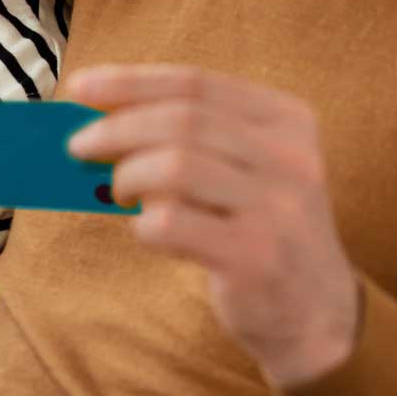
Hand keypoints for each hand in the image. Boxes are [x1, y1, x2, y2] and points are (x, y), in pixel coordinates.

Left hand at [64, 64, 363, 390]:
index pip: (196, 84)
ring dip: (128, 176)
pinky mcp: (256, 256)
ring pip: (177, 165)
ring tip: (117, 193)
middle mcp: (290, 157)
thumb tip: (100, 118)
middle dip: (116, 129)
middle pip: (182, 120)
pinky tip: (148, 232)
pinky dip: (144, 225)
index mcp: (287, 120)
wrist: (317, 313)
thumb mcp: (246, 171)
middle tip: (78, 146)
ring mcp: (277, 207)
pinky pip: (173, 224)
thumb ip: (192, 140)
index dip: (131, 82)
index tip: (80, 88)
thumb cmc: (260, 229)